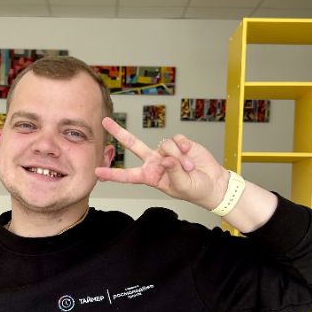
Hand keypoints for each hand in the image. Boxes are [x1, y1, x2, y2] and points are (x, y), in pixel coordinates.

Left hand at [96, 117, 228, 209]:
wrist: (213, 183)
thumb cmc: (195, 190)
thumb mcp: (181, 186)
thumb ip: (172, 171)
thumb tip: (166, 158)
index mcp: (150, 176)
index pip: (127, 176)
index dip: (112, 174)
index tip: (97, 172)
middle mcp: (154, 162)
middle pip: (133, 145)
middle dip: (119, 132)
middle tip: (105, 122)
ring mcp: (166, 152)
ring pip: (163, 144)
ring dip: (178, 157)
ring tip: (189, 167)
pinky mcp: (179, 144)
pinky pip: (176, 139)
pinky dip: (184, 147)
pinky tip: (190, 154)